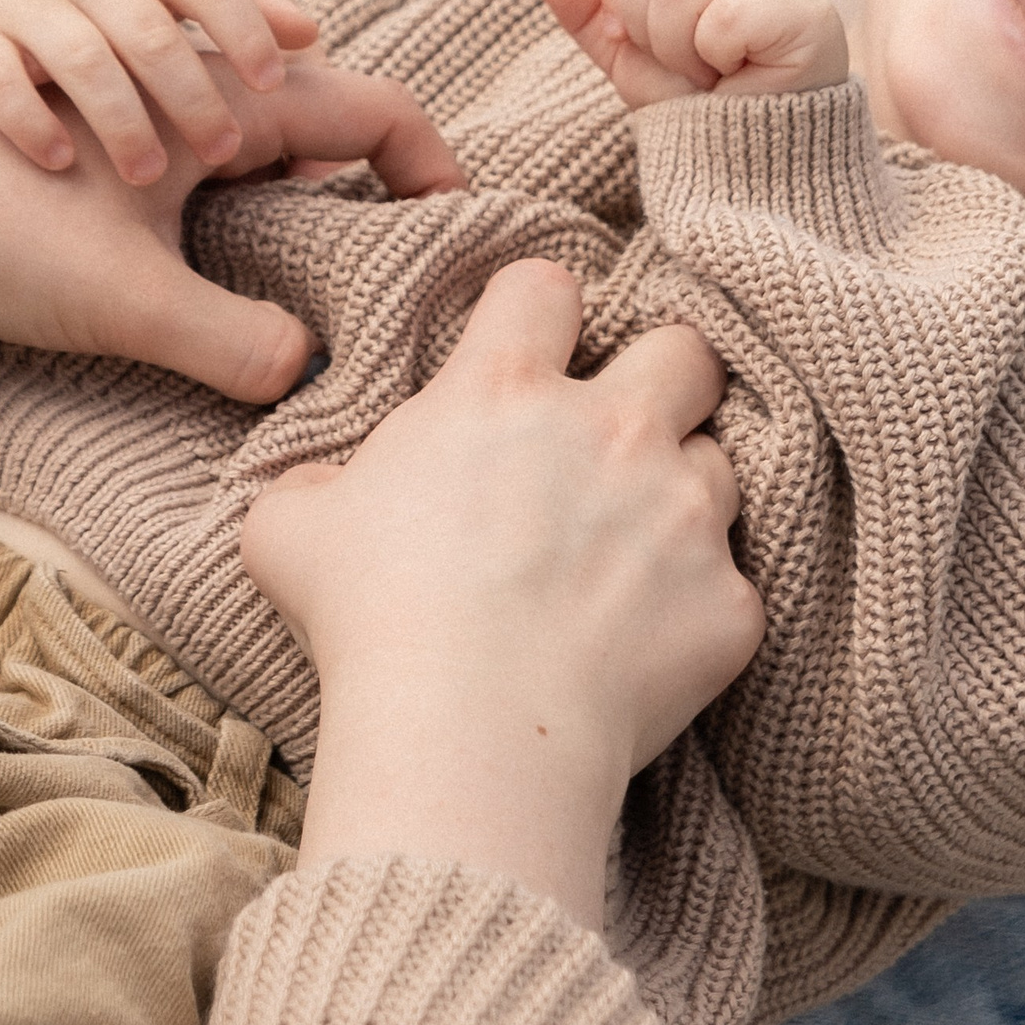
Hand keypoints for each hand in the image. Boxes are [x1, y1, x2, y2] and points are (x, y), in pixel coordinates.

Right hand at [0, 0, 321, 183]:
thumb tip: (313, 40)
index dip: (241, 27)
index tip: (273, 85)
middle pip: (145, 28)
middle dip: (189, 94)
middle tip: (222, 153)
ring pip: (78, 57)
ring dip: (121, 121)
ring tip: (151, 179)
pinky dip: (27, 120)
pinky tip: (61, 163)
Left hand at [0, 58, 465, 405]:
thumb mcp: (131, 304)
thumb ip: (239, 344)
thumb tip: (309, 369)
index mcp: (227, 97)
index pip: (377, 108)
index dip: (436, 166)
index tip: (460, 231)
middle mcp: (195, 84)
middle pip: (331, 116)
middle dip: (386, 180)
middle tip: (416, 261)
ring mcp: (148, 107)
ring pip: (270, 136)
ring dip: (319, 188)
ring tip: (342, 270)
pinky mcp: (105, 145)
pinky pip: (212, 160)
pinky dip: (250, 201)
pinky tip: (234, 266)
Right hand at [243, 260, 762, 927]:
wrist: (469, 734)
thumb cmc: (374, 621)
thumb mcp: (292, 531)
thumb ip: (314, 485)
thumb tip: (325, 490)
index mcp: (506, 390)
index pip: (547, 289)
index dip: (539, 315)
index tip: (531, 356)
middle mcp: (614, 430)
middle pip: (686, 350)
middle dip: (665, 379)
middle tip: (624, 434)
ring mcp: (683, 514)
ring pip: (718, 466)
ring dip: (682, 497)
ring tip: (631, 555)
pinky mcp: (727, 603)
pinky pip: (731, 590)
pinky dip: (695, 613)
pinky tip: (643, 648)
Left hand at [536, 0, 847, 111]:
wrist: (756, 177)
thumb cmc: (702, 113)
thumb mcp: (632, 61)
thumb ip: (591, 12)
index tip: (667, 45)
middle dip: (648, 26)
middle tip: (691, 65)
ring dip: (677, 47)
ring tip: (711, 74)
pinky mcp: (808, 13)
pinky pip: (724, 16)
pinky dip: (712, 58)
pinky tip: (737, 78)